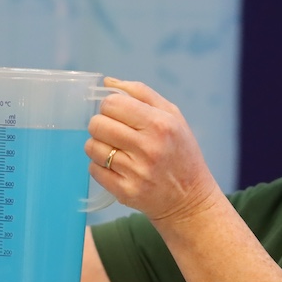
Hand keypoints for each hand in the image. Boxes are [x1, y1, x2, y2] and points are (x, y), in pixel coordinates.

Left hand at [85, 78, 221, 222]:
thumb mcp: (173, 116)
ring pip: (92, 147)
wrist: (189, 199)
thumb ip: (141, 94)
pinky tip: (116, 167)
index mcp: (160, 124)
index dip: (110, 106)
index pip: (112, 104)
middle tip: (113, 132)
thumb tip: (108, 82)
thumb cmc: (180, 152)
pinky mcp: (125, 191)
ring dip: (98, 146)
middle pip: (97, 124)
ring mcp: (136, 172)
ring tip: (115, 150)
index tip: (116, 113)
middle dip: (101, 125)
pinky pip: (93, 170)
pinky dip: (100, 167)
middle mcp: (148, 148)